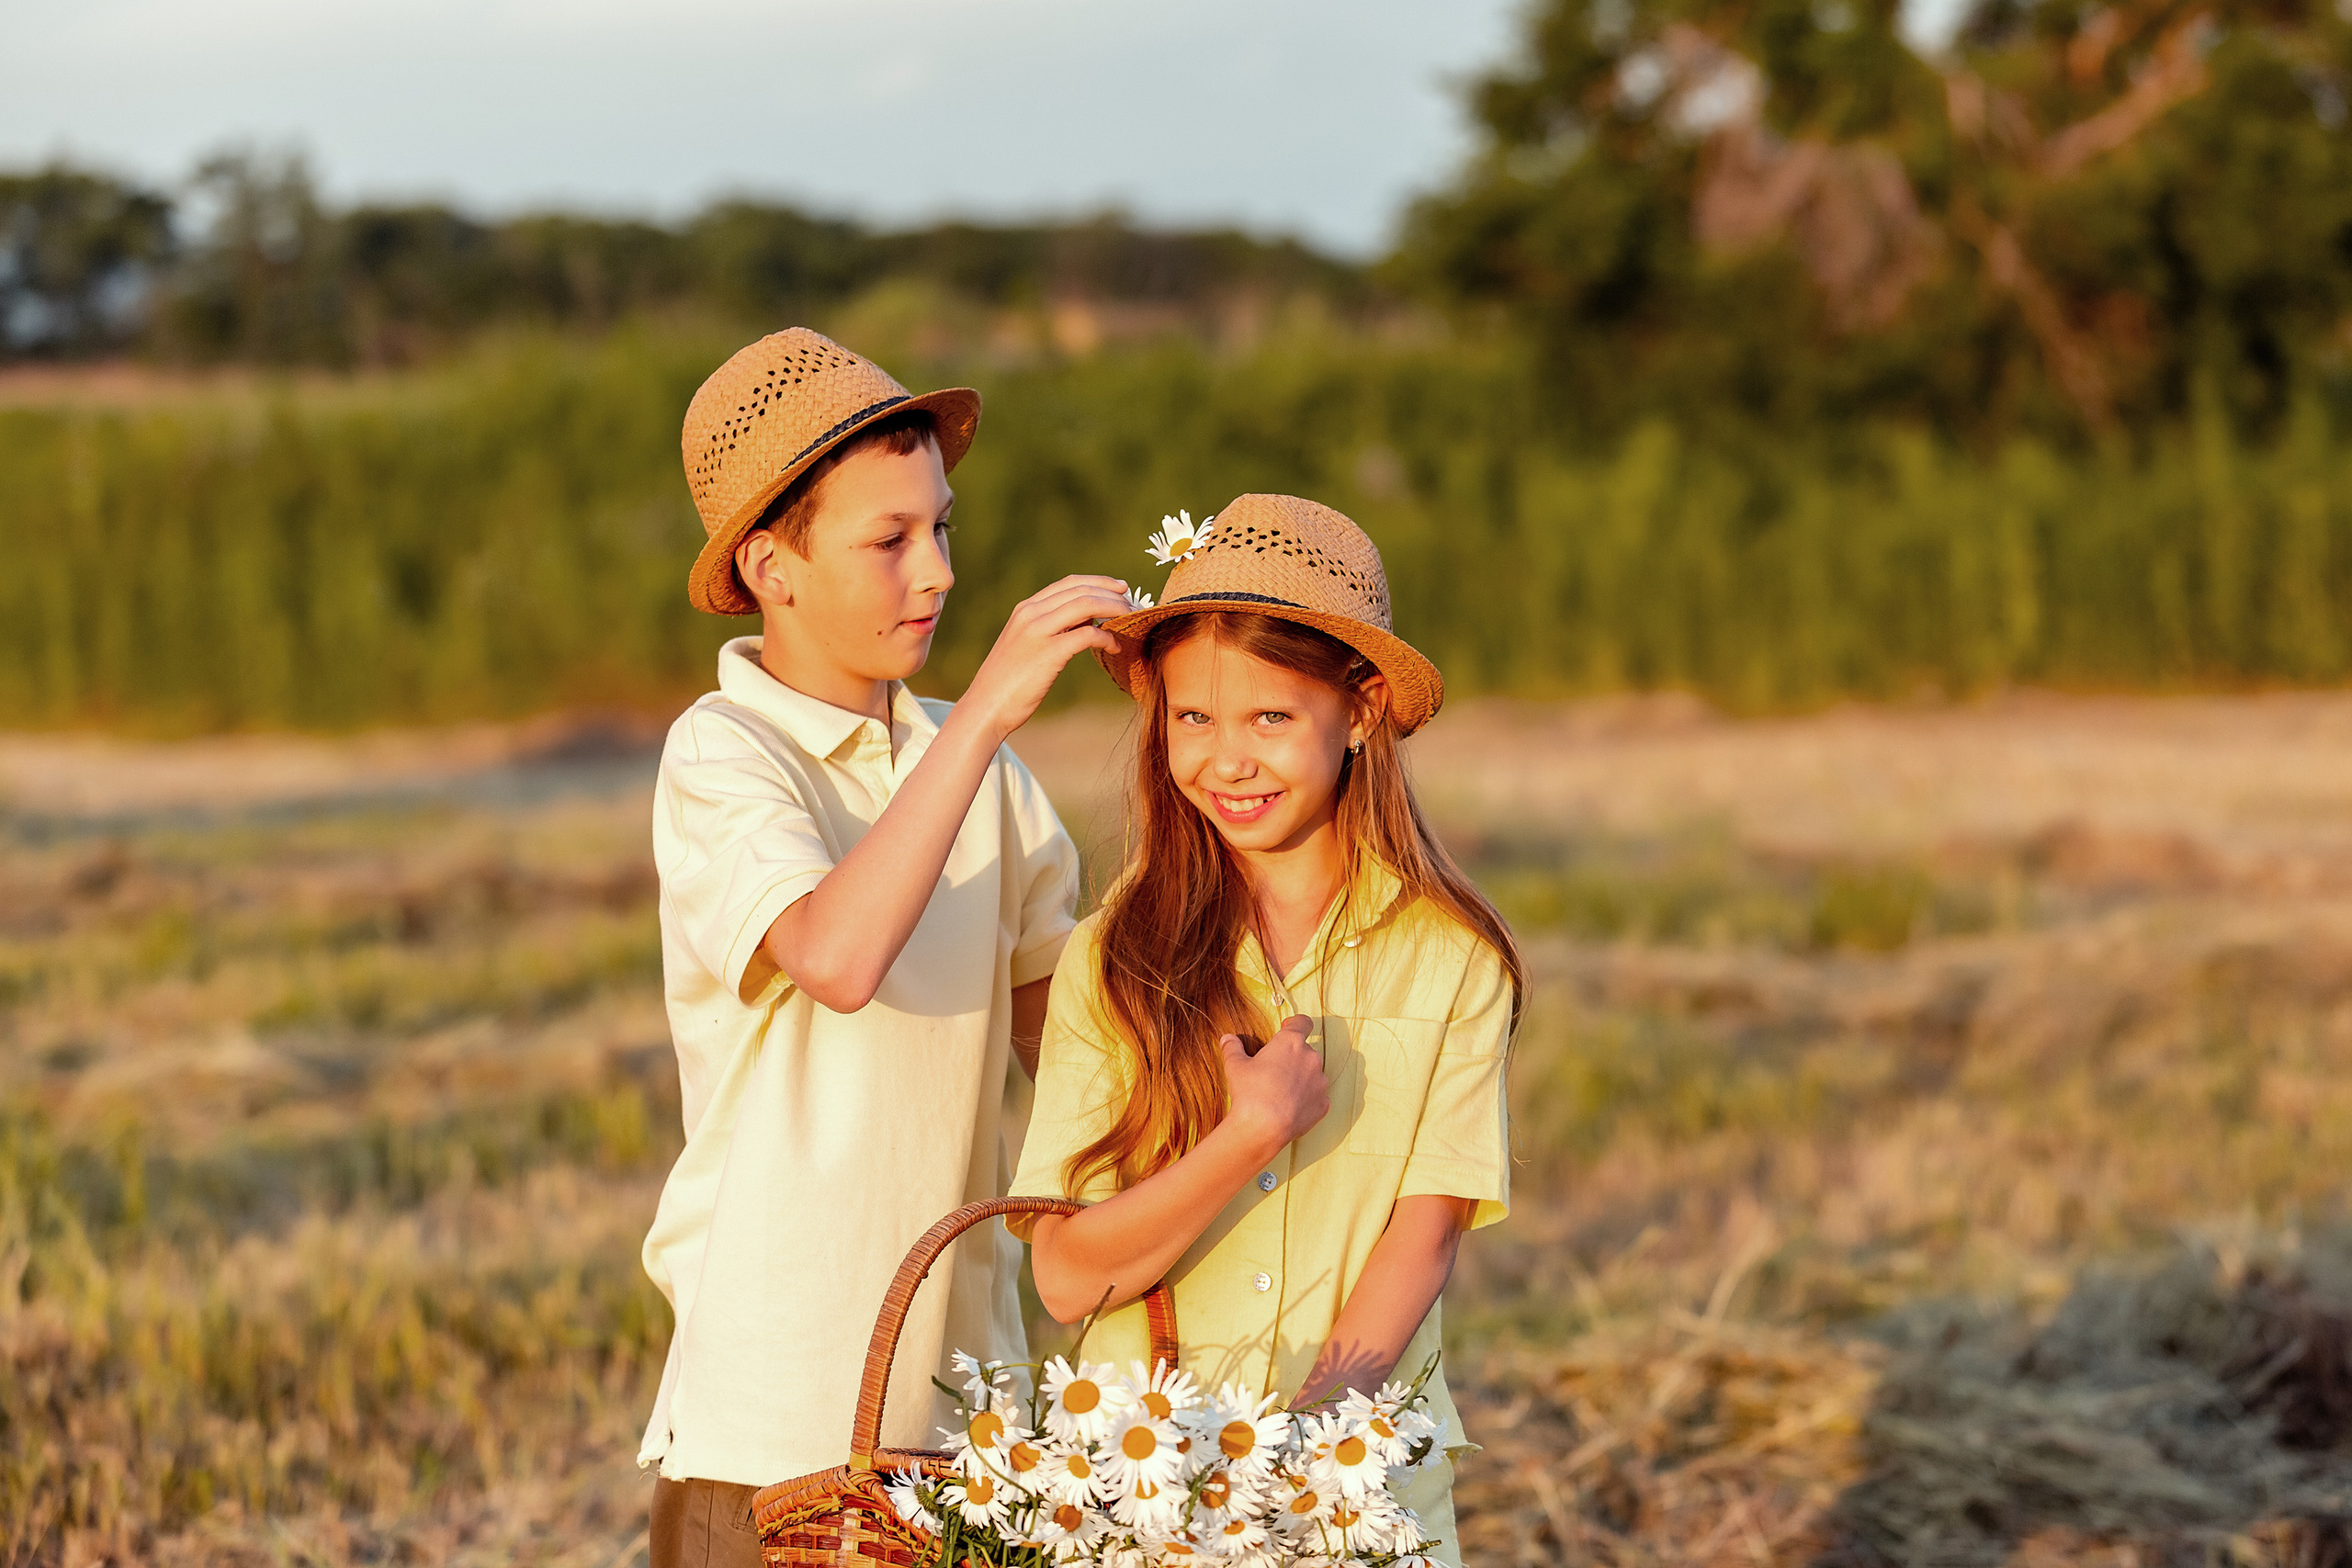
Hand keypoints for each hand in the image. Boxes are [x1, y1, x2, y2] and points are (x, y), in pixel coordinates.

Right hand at [961, 575, 1137, 738]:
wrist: (986, 707)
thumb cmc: (1009, 682)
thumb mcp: (1027, 645)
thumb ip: (1051, 628)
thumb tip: (1087, 619)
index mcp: (1025, 608)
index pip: (1069, 583)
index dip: (1099, 582)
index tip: (1120, 588)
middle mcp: (1030, 613)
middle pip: (1082, 589)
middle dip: (1113, 594)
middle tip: (1132, 605)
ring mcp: (1038, 631)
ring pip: (1087, 605)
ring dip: (1114, 610)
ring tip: (1129, 620)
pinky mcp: (1049, 653)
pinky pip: (1088, 635)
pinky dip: (1107, 637)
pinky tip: (1114, 647)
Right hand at [1220, 1014, 1329, 1154]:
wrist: (1263, 1128)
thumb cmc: (1250, 1092)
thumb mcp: (1235, 1066)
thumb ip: (1232, 1048)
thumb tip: (1227, 1038)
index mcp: (1291, 1042)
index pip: (1302, 1022)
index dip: (1295, 1023)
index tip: (1286, 1028)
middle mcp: (1311, 1058)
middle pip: (1305, 1051)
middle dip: (1292, 1058)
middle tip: (1273, 1071)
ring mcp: (1320, 1082)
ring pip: (1312, 1074)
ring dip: (1300, 1079)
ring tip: (1280, 1093)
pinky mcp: (1323, 1104)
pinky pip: (1316, 1097)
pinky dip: (1306, 1100)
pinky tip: (1288, 1108)